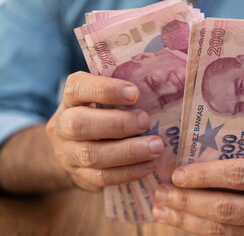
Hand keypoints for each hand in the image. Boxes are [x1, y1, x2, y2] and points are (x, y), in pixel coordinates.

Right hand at [46, 71, 163, 190]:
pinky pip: (102, 177)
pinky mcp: (80, 176)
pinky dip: (129, 171)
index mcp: (70, 100)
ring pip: (91, 154)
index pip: (77, 88)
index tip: (135, 93)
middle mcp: (62, 125)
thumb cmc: (101, 116)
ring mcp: (67, 153)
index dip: (105, 90)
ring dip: (129, 151)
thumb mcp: (105, 102)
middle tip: (146, 121)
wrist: (76, 150)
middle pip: (79, 124)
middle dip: (118, 123)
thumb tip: (158, 94)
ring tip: (156, 147)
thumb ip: (122, 97)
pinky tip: (149, 165)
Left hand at [153, 139, 243, 235]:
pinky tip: (176, 220)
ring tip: (160, 208)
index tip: (176, 174)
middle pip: (226, 208)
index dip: (204, 175)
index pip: (238, 174)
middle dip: (187, 200)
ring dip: (185, 219)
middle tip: (161, 191)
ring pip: (220, 230)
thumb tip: (203, 126)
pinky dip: (194, 230)